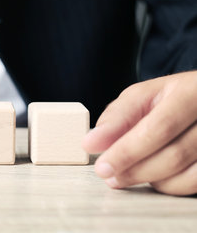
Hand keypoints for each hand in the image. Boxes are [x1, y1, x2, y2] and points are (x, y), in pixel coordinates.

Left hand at [82, 71, 196, 195]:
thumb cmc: (172, 96)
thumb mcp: (143, 96)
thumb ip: (118, 117)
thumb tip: (93, 142)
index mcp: (191, 93)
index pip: (159, 128)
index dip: (127, 151)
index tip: (102, 166)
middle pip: (174, 155)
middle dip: (134, 170)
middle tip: (109, 175)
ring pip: (185, 174)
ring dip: (150, 179)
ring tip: (126, 174)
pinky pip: (193, 184)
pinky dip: (169, 185)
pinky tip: (153, 176)